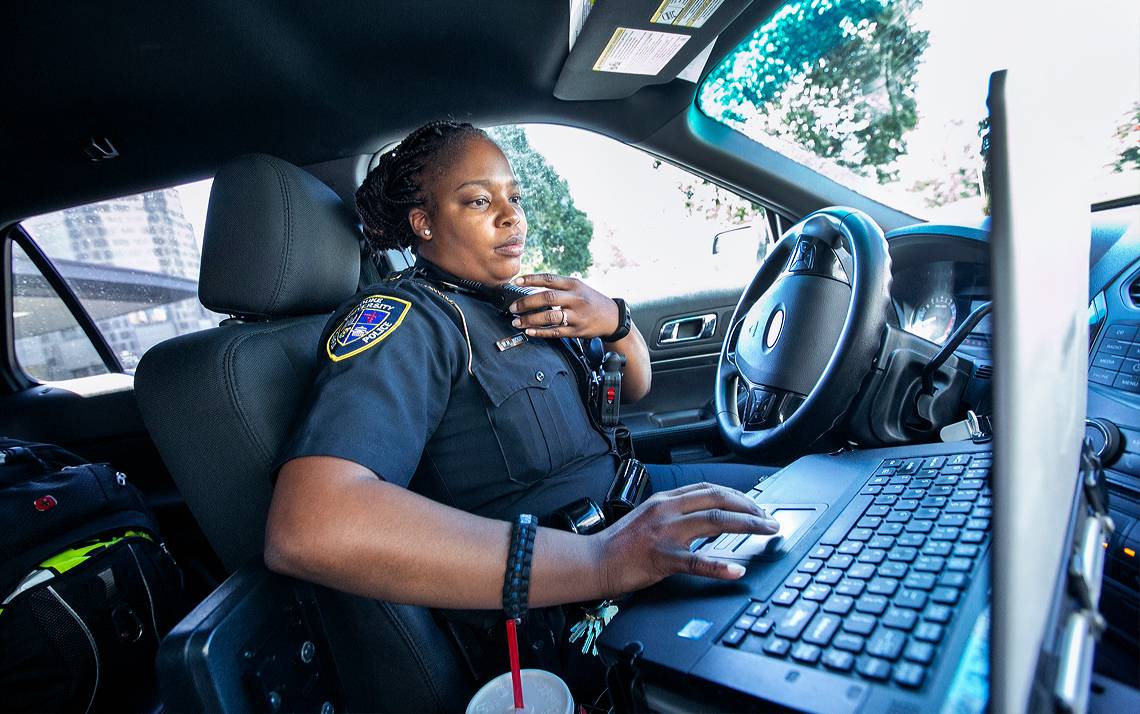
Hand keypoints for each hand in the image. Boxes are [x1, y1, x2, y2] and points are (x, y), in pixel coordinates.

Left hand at [508, 273, 619, 338]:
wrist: (612, 317)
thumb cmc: (591, 300)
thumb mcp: (579, 287)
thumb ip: (559, 286)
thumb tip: (532, 287)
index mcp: (574, 285)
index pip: (549, 279)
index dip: (531, 279)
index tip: (516, 281)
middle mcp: (575, 299)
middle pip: (547, 298)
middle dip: (526, 302)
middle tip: (513, 307)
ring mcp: (576, 315)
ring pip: (549, 317)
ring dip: (530, 320)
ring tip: (517, 321)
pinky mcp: (577, 330)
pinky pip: (555, 332)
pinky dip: (540, 332)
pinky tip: (530, 331)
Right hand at [591, 482, 779, 596]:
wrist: (593, 560)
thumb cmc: (619, 544)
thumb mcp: (648, 517)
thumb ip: (675, 514)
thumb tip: (707, 519)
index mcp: (665, 500)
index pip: (709, 489)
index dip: (738, 496)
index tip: (756, 506)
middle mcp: (667, 510)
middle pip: (718, 500)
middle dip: (750, 508)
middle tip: (770, 520)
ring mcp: (664, 532)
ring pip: (714, 521)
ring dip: (747, 525)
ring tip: (767, 532)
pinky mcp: (661, 557)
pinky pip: (695, 561)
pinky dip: (719, 566)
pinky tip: (736, 569)